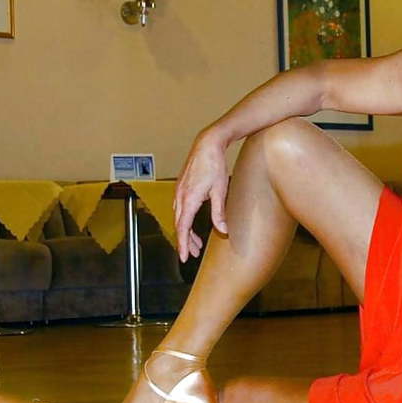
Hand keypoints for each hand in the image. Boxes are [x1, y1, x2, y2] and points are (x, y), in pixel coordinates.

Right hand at [173, 128, 229, 261]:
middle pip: (179, 225)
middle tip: (193, 253)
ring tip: (196, 242)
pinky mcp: (181, 187)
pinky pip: (180, 208)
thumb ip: (219, 213)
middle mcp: (180, 196)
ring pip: (179, 217)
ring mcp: (178, 191)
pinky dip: (185, 219)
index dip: (183, 245)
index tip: (184, 257)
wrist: (207, 145)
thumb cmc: (215, 166)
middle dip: (186, 241)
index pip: (182, 228)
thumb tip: (223, 231)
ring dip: (186, 231)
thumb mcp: (220, 192)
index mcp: (189, 200)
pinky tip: (193, 222)